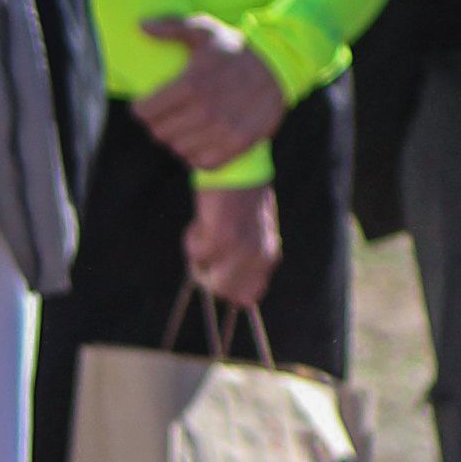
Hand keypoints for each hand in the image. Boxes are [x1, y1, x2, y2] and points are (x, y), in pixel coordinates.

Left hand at [134, 15, 286, 170]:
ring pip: (180, 149)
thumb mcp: (203, 29)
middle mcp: (205, 111)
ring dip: (177, 140)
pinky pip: (204, 163)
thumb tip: (142, 26)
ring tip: (183, 129)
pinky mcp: (238, 144)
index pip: (145, 111)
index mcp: (190, 84)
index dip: (141, 109)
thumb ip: (170, 27)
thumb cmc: (235, 48)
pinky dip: (197, 156)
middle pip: (160, 133)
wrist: (278, 67)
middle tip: (165, 117)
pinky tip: (200, 143)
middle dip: (157, 125)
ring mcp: (223, 130)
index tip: (146, 106)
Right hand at [184, 179, 279, 308]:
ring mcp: (242, 250)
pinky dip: (191, 240)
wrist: (238, 164)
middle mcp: (260, 258)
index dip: (227, 288)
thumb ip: (247, 256)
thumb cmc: (241, 194)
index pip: (249, 297)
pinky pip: (196, 255)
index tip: (215, 269)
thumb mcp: (253, 230)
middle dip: (208, 277)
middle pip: (226, 293)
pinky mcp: (222, 238)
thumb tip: (227, 285)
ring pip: (211, 281)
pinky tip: (201, 220)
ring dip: (199, 260)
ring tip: (203, 232)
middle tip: (203, 250)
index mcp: (270, 256)